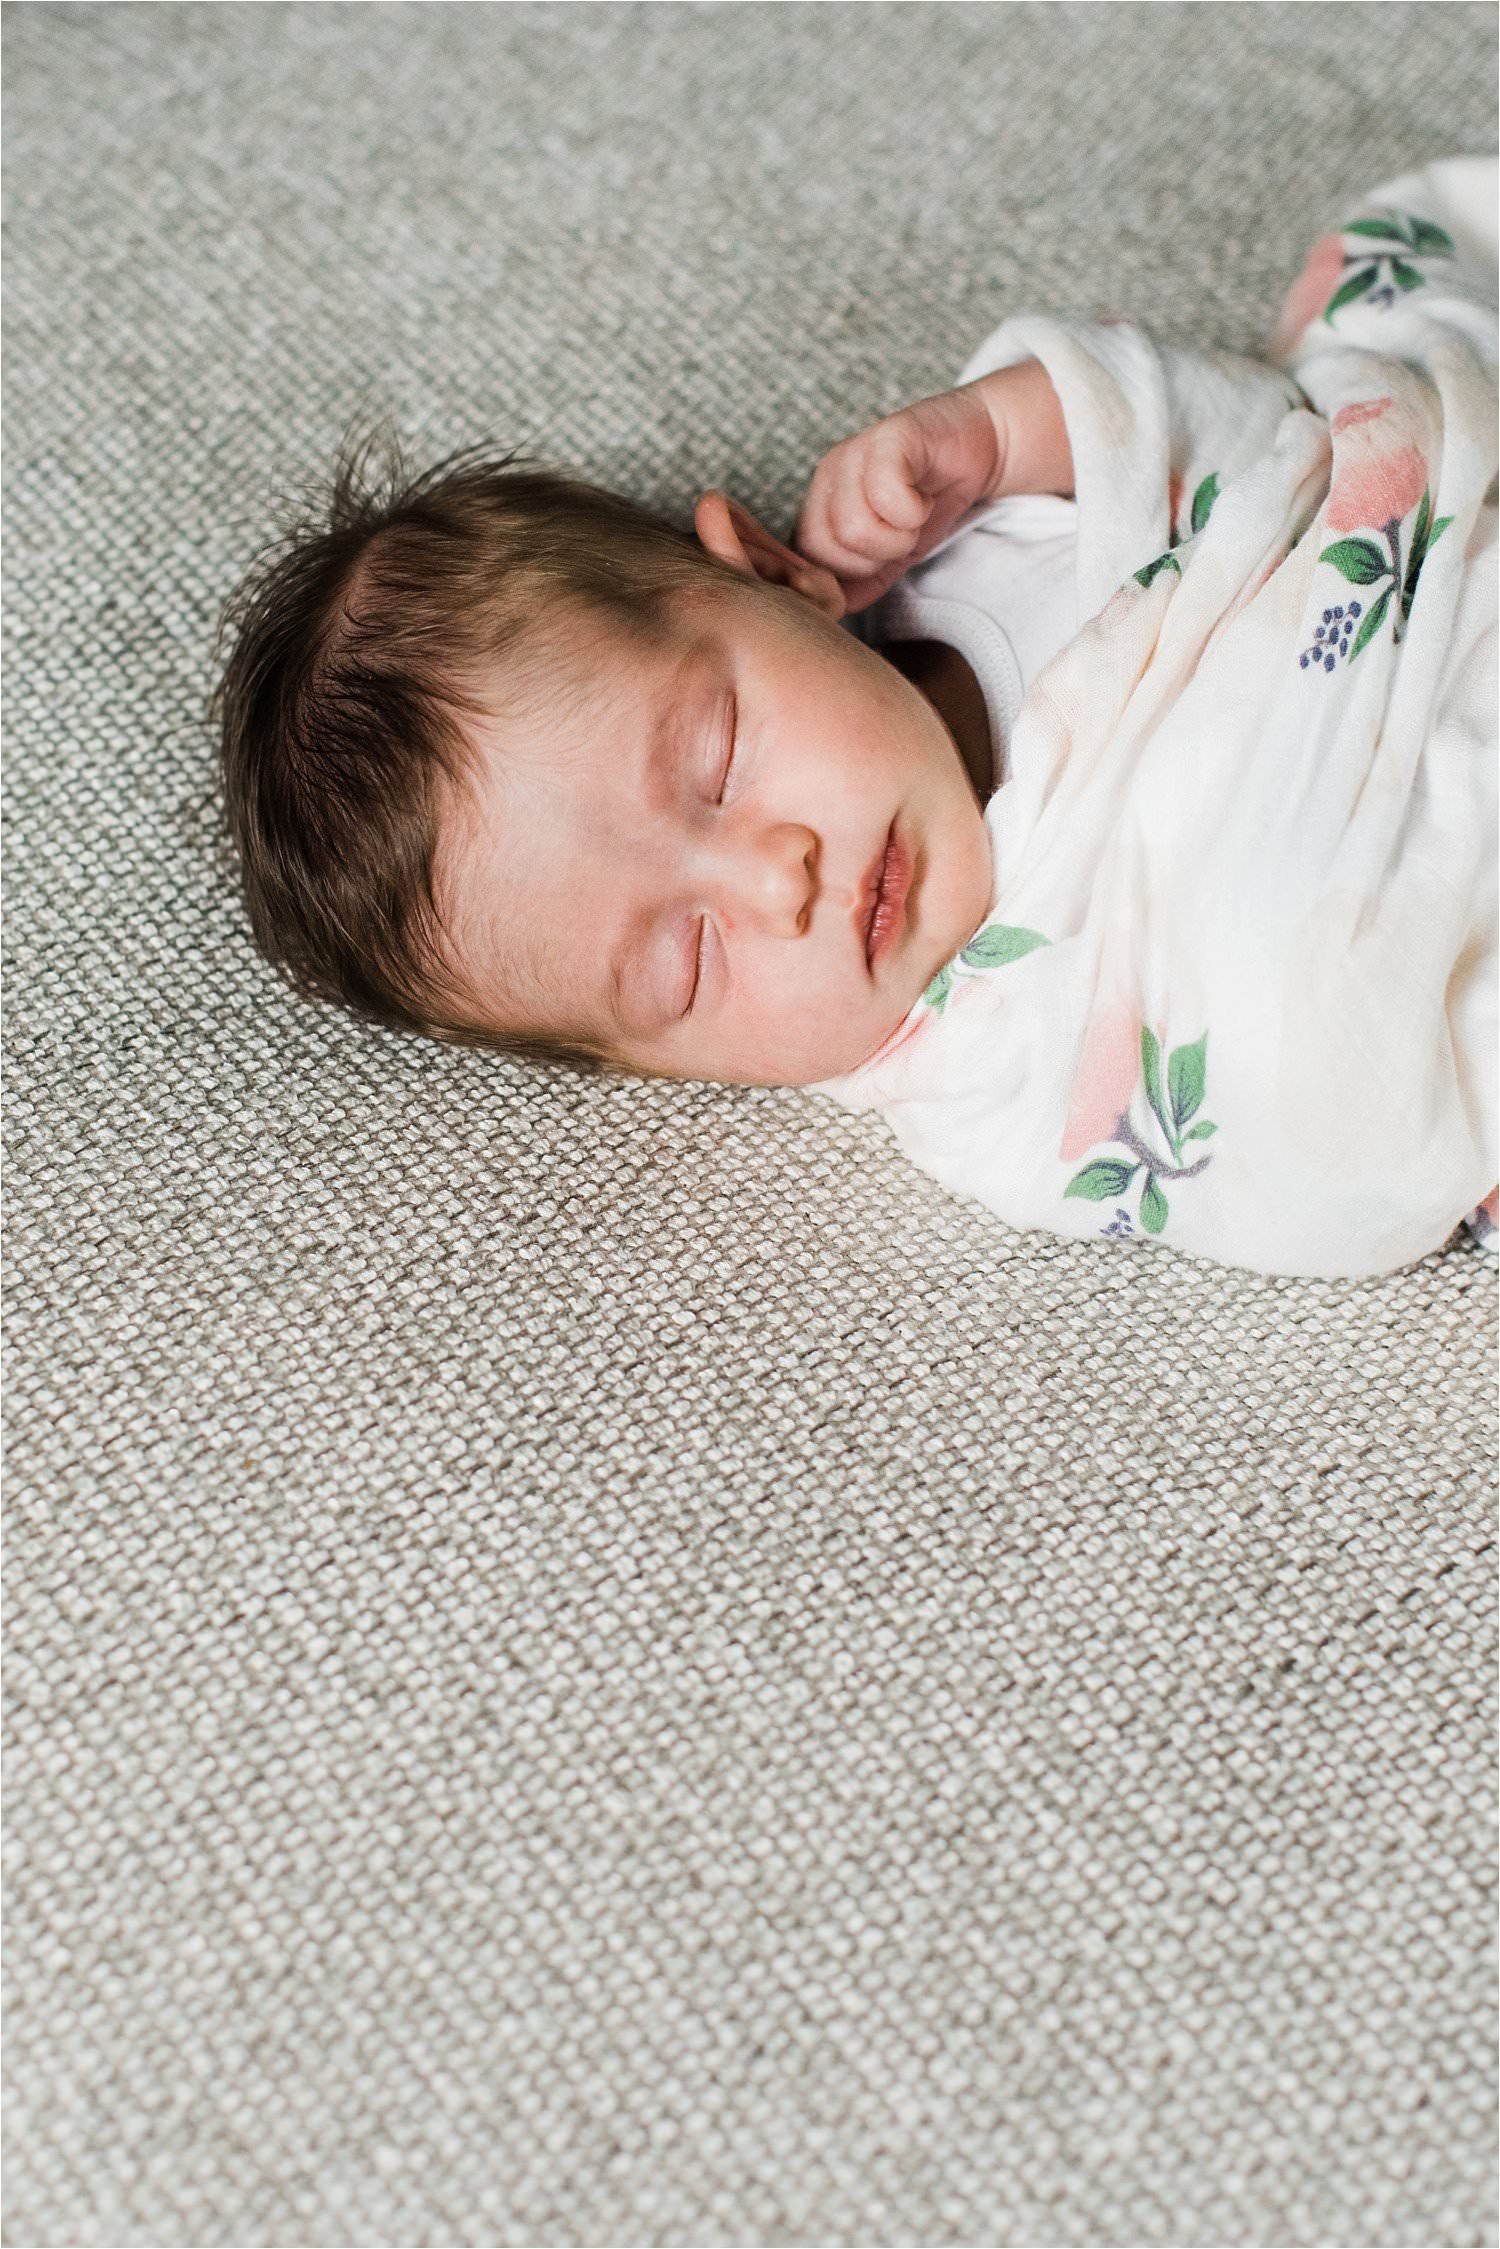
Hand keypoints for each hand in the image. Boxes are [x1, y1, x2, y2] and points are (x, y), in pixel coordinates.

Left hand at [791, 382, 1002, 612]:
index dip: (852, 572)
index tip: (886, 555)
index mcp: (821, 502)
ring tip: (915, 516)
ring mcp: (855, 453)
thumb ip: (866, 580)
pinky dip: (914, 511)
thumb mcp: (895, 551)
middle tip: (905, 533)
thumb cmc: (930, 497)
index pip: (810, 559)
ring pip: (854, 526)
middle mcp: (829, 475)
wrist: (979, 445)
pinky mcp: (888, 438)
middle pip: (832, 546)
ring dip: (899, 535)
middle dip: (877, 557)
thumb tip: (840, 608)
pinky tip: (924, 498)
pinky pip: (885, 494)